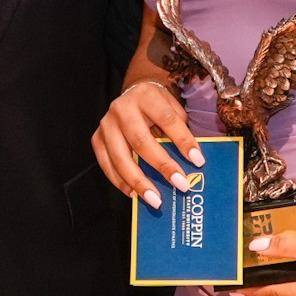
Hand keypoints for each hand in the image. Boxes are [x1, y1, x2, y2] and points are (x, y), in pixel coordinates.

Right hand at [91, 80, 201, 208]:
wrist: (133, 95)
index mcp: (146, 96)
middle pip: (141, 140)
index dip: (183, 141)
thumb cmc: (158, 106)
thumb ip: (181, 131)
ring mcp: (106, 124)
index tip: (198, 161)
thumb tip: (194, 164)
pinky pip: (107, 165)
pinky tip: (136, 194)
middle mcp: (122, 108)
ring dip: (139, 182)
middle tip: (181, 184)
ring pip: (120, 157)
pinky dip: (121, 182)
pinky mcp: (97, 139)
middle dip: (162, 165)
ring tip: (156, 200)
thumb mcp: (173, 109)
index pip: (167, 120)